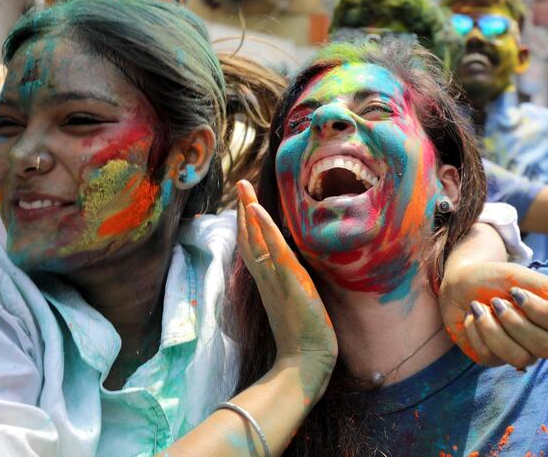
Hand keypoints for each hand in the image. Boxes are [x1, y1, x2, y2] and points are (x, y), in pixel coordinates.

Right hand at [236, 181, 337, 393]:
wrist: (306, 363)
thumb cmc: (305, 338)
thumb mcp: (297, 306)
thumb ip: (291, 289)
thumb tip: (293, 275)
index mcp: (269, 283)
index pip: (254, 248)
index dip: (248, 225)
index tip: (246, 203)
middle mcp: (267, 279)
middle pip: (249, 238)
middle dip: (245, 210)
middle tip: (241, 183)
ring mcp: (275, 279)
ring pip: (256, 240)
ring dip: (250, 211)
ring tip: (244, 187)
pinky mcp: (287, 281)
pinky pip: (272, 250)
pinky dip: (263, 229)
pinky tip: (256, 211)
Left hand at [439, 261, 547, 368]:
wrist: (460, 282)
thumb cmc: (496, 278)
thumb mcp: (521, 276)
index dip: (542, 313)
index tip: (516, 292)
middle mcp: (542, 339)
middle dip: (516, 323)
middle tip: (496, 301)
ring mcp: (518, 351)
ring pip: (520, 358)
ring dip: (493, 328)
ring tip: (479, 307)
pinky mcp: (494, 358)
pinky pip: (490, 357)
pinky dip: (476, 330)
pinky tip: (472, 317)